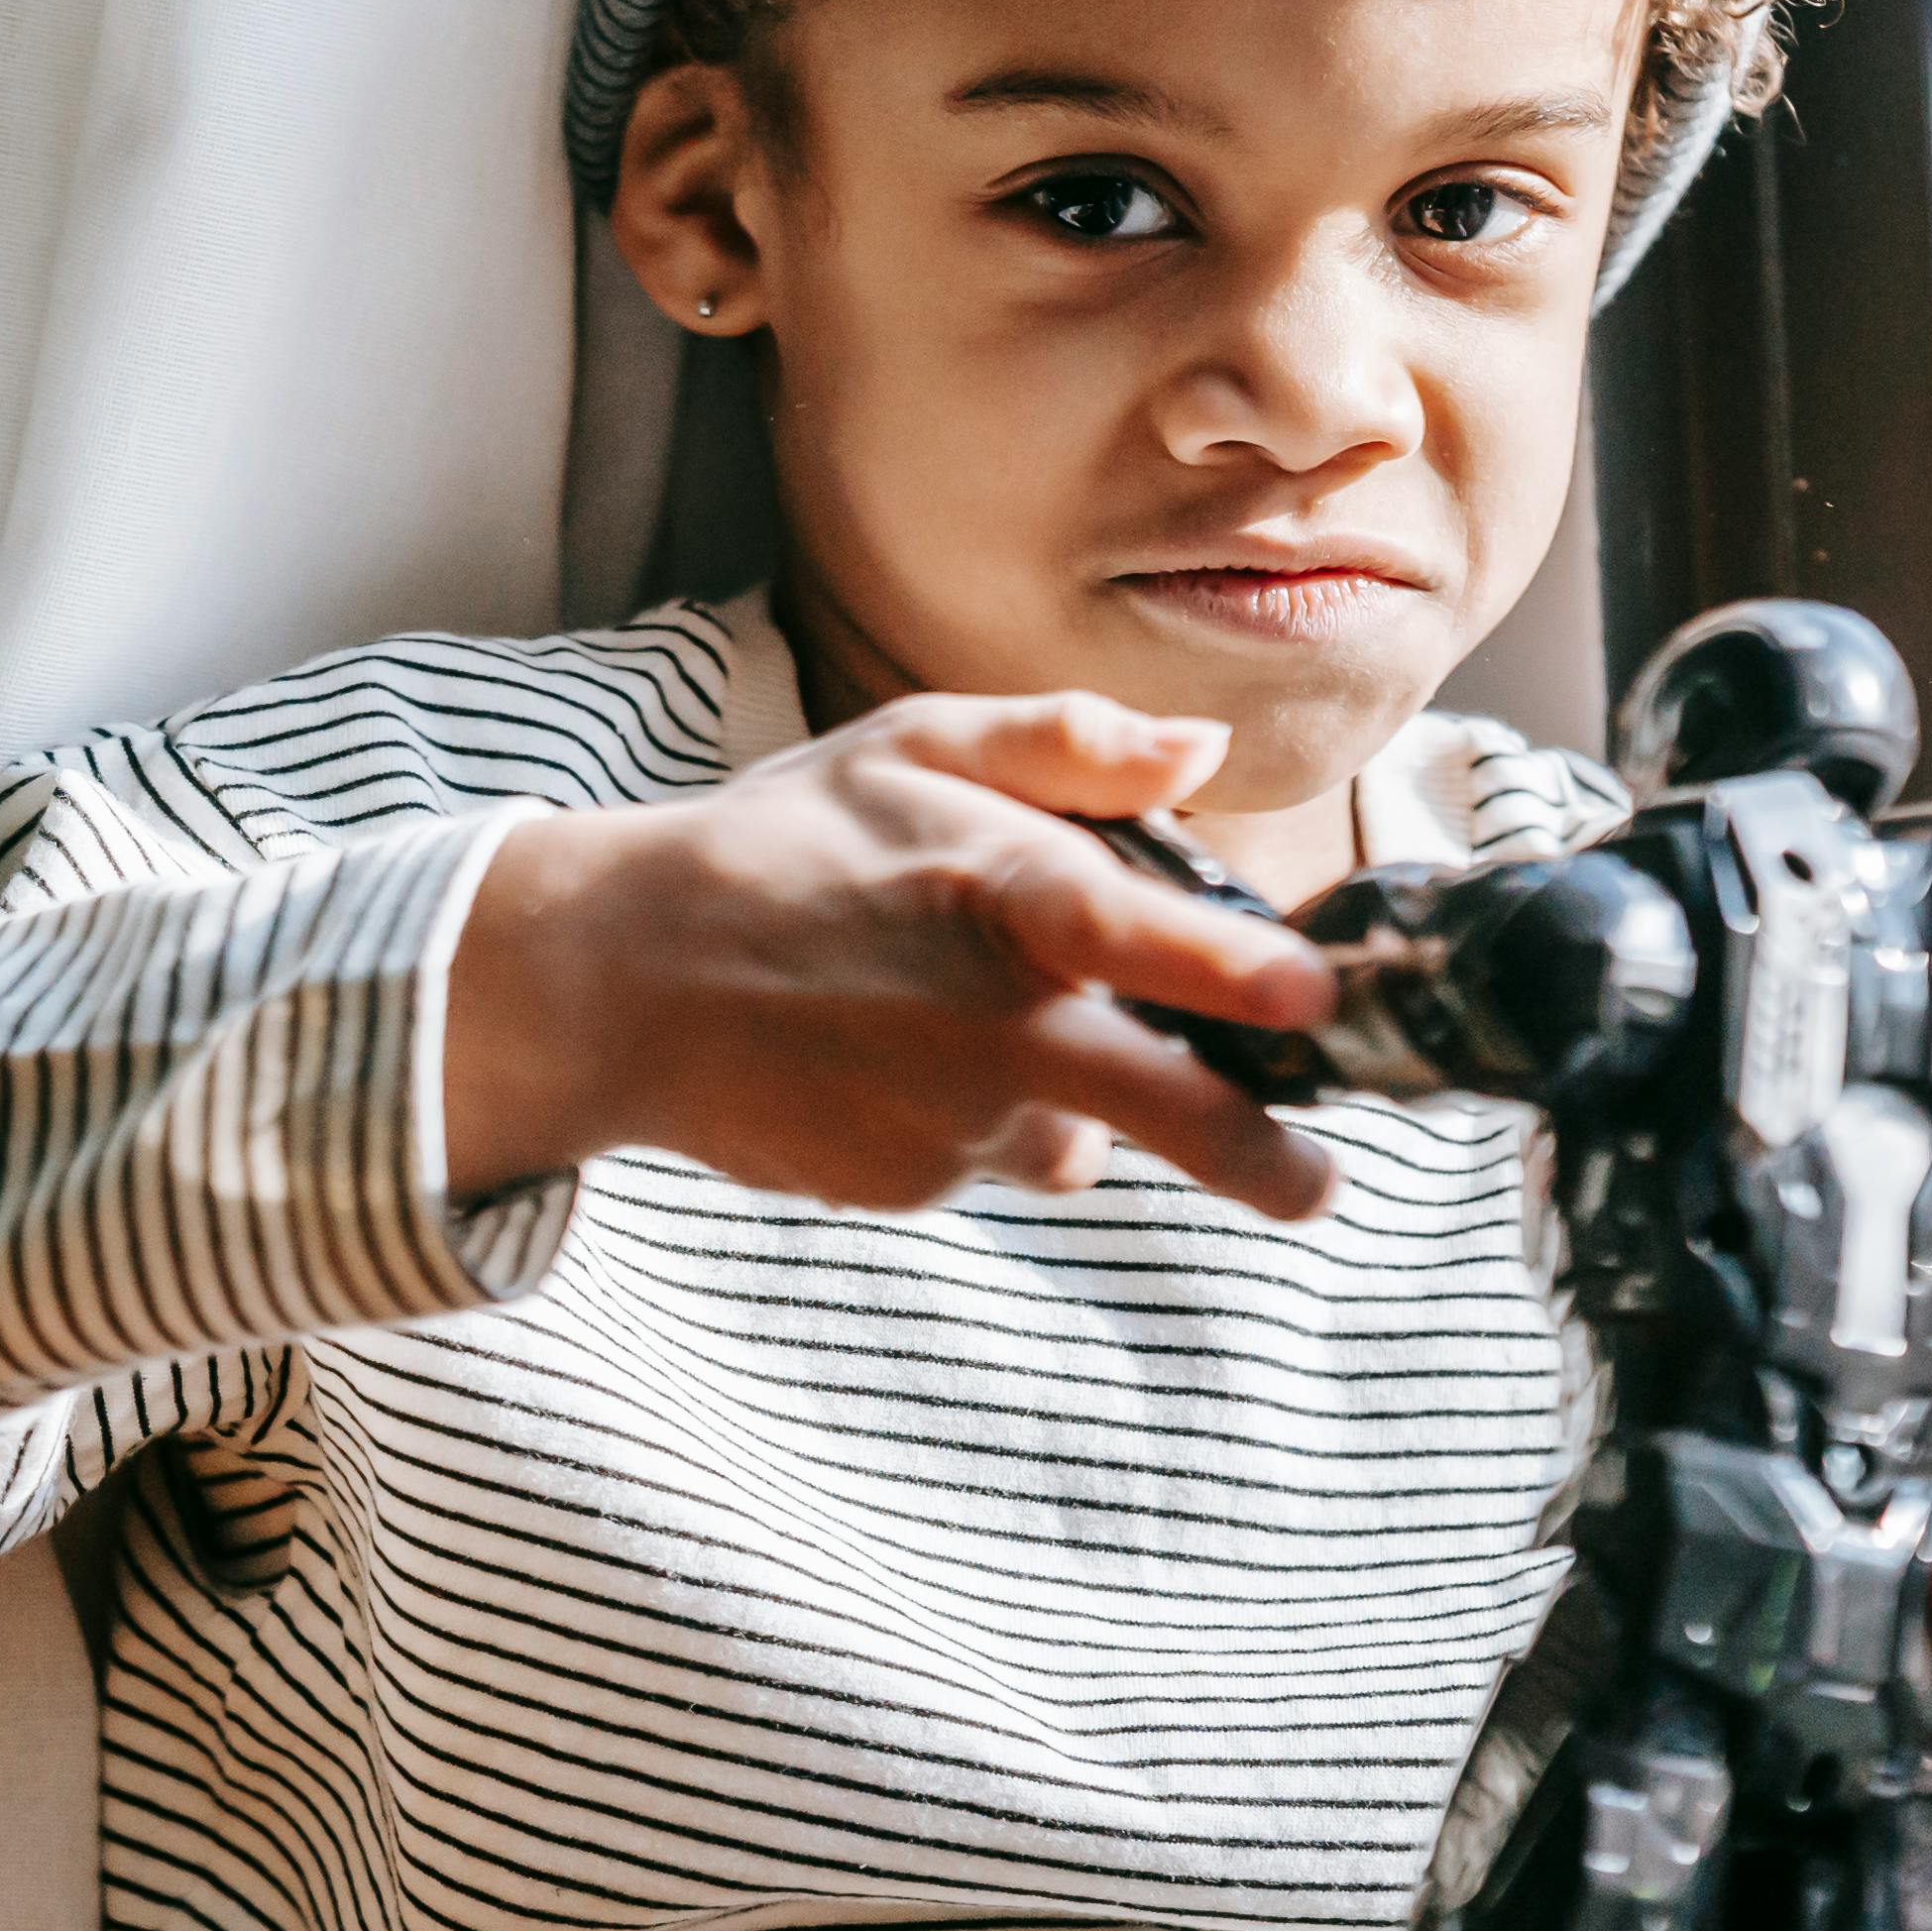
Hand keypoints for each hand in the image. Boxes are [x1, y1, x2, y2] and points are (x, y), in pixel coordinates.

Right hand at [440, 692, 1340, 1217]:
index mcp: (998, 897)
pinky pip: (990, 1159)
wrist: (619, 980)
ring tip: (961, 1016)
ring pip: (1074, 1130)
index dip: (1235, 972)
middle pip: (1169, 1113)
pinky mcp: (906, 1186)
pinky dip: (975, 1120)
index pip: (1139, 939)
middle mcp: (985, 1026)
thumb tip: (1203, 749)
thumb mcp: (914, 747)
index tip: (1311, 997)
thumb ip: (1068, 744)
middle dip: (1260, 1159)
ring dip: (1066, 1092)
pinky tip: (894, 1060)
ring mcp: (946, 1122)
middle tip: (1312, 1184)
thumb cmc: (783, 844)